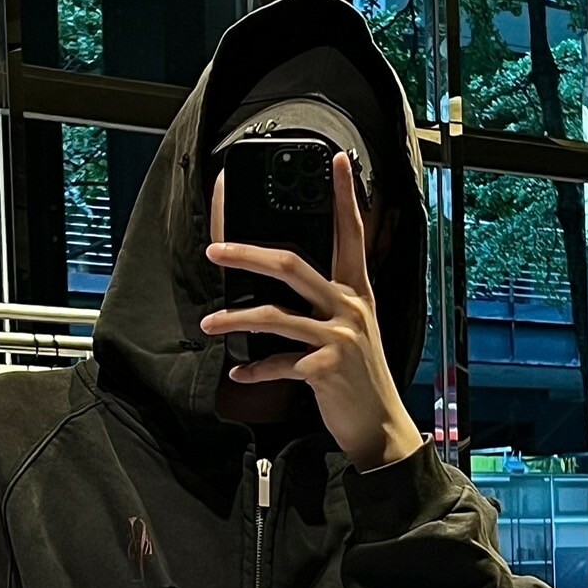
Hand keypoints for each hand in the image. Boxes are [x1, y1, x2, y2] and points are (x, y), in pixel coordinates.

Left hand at [200, 152, 422, 471]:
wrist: (379, 426)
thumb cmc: (358, 379)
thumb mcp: (353, 333)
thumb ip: (328, 306)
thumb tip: (285, 290)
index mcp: (357, 293)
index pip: (352, 234)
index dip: (344, 196)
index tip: (335, 160)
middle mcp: (349, 308)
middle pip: (291, 264)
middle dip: (246, 254)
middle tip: (214, 250)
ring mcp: (338, 338)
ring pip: (273, 315)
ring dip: (234, 319)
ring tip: (209, 323)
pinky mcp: (324, 368)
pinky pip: (277, 363)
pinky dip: (254, 371)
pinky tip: (240, 375)